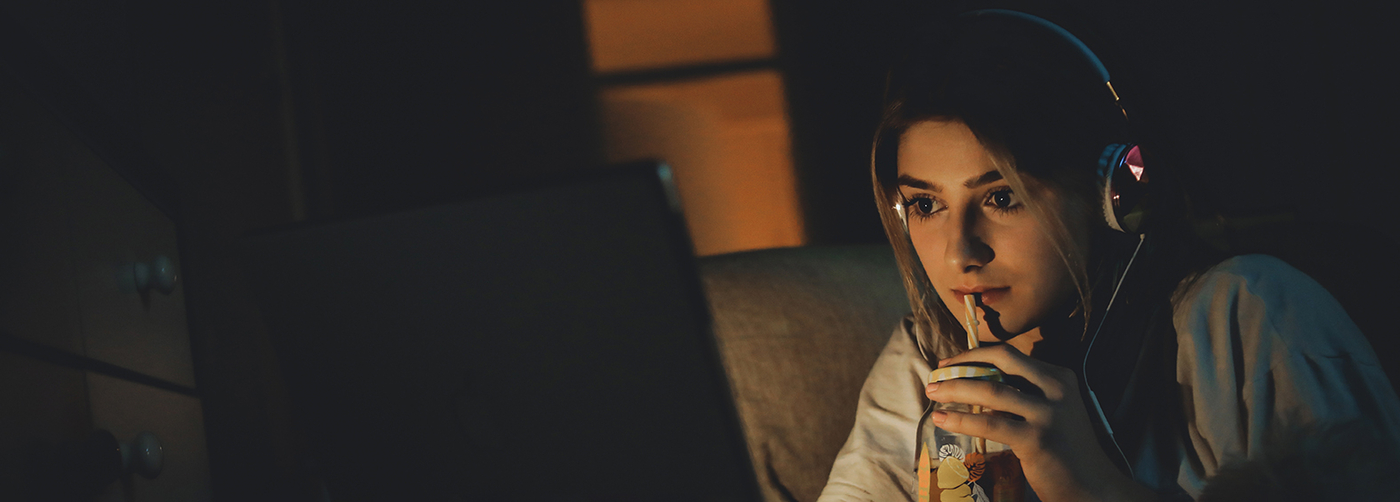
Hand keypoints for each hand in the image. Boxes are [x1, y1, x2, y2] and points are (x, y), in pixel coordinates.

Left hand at [926, 344, 1157, 501]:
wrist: (1093, 486)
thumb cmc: (1066, 449)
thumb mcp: (1052, 410)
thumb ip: (1024, 393)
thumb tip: (976, 383)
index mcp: (1059, 377)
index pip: (1009, 355)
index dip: (975, 355)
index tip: (950, 363)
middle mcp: (1056, 389)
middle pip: (1000, 362)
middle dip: (962, 365)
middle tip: (935, 375)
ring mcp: (1047, 414)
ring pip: (990, 392)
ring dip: (954, 389)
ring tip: (932, 394)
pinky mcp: (1036, 440)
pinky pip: (989, 424)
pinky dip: (961, 420)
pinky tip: (943, 419)